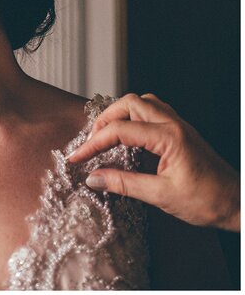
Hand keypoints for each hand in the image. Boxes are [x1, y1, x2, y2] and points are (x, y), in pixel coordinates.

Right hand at [67, 93, 239, 231]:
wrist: (238, 204)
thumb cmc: (208, 201)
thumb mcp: (161, 196)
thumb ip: (123, 183)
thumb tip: (93, 178)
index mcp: (169, 137)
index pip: (120, 130)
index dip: (93, 144)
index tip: (78, 158)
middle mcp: (174, 124)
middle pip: (129, 103)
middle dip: (105, 120)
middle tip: (92, 142)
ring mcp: (180, 125)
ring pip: (142, 102)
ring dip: (120, 114)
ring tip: (107, 134)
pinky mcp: (182, 132)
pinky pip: (154, 111)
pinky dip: (135, 117)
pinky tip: (129, 134)